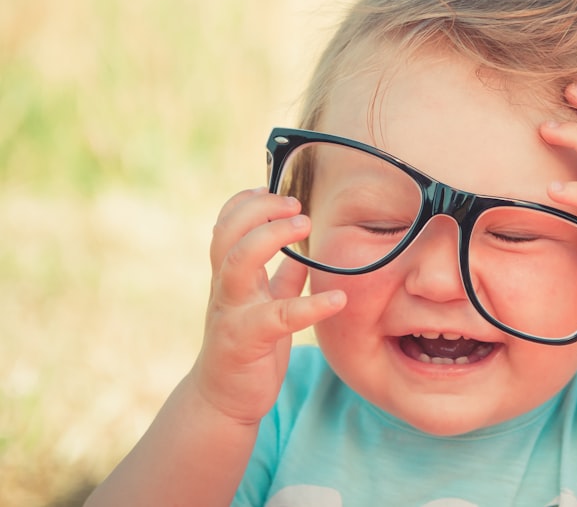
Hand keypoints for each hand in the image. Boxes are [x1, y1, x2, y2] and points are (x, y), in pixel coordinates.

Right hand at [190, 187, 346, 423]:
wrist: (224, 402)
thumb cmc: (248, 348)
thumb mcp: (266, 305)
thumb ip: (281, 278)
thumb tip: (303, 253)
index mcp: (231, 277)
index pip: (225, 226)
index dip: (243, 202)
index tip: (269, 188)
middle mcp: (226, 289)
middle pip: (227, 235)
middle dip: (258, 211)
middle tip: (295, 204)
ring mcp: (232, 313)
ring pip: (237, 264)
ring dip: (270, 238)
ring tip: (305, 225)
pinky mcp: (246, 342)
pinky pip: (278, 317)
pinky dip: (310, 305)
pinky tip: (338, 299)